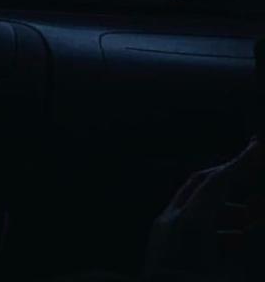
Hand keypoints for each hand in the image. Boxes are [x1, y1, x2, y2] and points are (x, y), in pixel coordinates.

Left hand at [145, 138, 261, 277]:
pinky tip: (235, 238)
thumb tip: (260, 218)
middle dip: (232, 175)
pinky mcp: (161, 242)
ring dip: (227, 204)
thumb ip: (249, 240)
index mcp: (190, 224)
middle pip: (202, 184)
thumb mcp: (234, 273)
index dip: (242, 163)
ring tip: (255, 217)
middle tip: (257, 170)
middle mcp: (171, 220)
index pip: (219, 182)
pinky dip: (214, 221)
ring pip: (196, 203)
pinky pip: (188, 221)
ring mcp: (163, 230)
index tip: (259, 148)